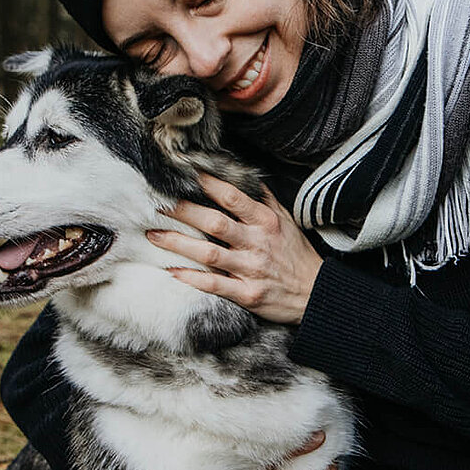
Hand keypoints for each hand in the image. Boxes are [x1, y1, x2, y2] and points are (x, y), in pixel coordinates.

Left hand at [147, 173, 322, 324]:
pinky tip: (171, 271)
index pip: (232, 196)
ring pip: (208, 254)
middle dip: (182, 212)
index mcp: (266, 221)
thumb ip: (262, 199)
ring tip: (153, 234)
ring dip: (178, 243)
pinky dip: (191, 278)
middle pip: (214, 222)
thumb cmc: (297, 254)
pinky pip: (214, 285)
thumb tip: (241, 175)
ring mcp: (252, 269)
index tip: (182, 174)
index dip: (205, 184)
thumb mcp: (285, 221)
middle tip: (155, 204)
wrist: (316, 294)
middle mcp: (257, 243)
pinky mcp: (248, 294)